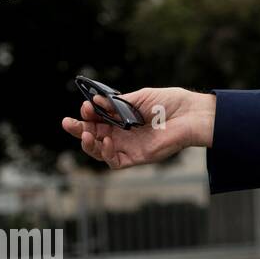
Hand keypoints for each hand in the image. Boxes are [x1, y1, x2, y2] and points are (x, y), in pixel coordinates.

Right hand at [61, 87, 215, 169]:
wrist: (191, 114)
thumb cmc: (170, 103)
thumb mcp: (139, 97)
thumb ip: (116, 103)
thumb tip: (93, 101)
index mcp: (122, 118)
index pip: (97, 120)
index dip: (87, 115)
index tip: (84, 107)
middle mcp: (123, 134)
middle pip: (93, 136)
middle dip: (79, 130)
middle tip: (68, 123)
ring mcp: (129, 146)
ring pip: (99, 151)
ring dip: (89, 144)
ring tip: (88, 133)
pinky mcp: (137, 157)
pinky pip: (114, 161)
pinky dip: (105, 154)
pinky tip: (105, 141)